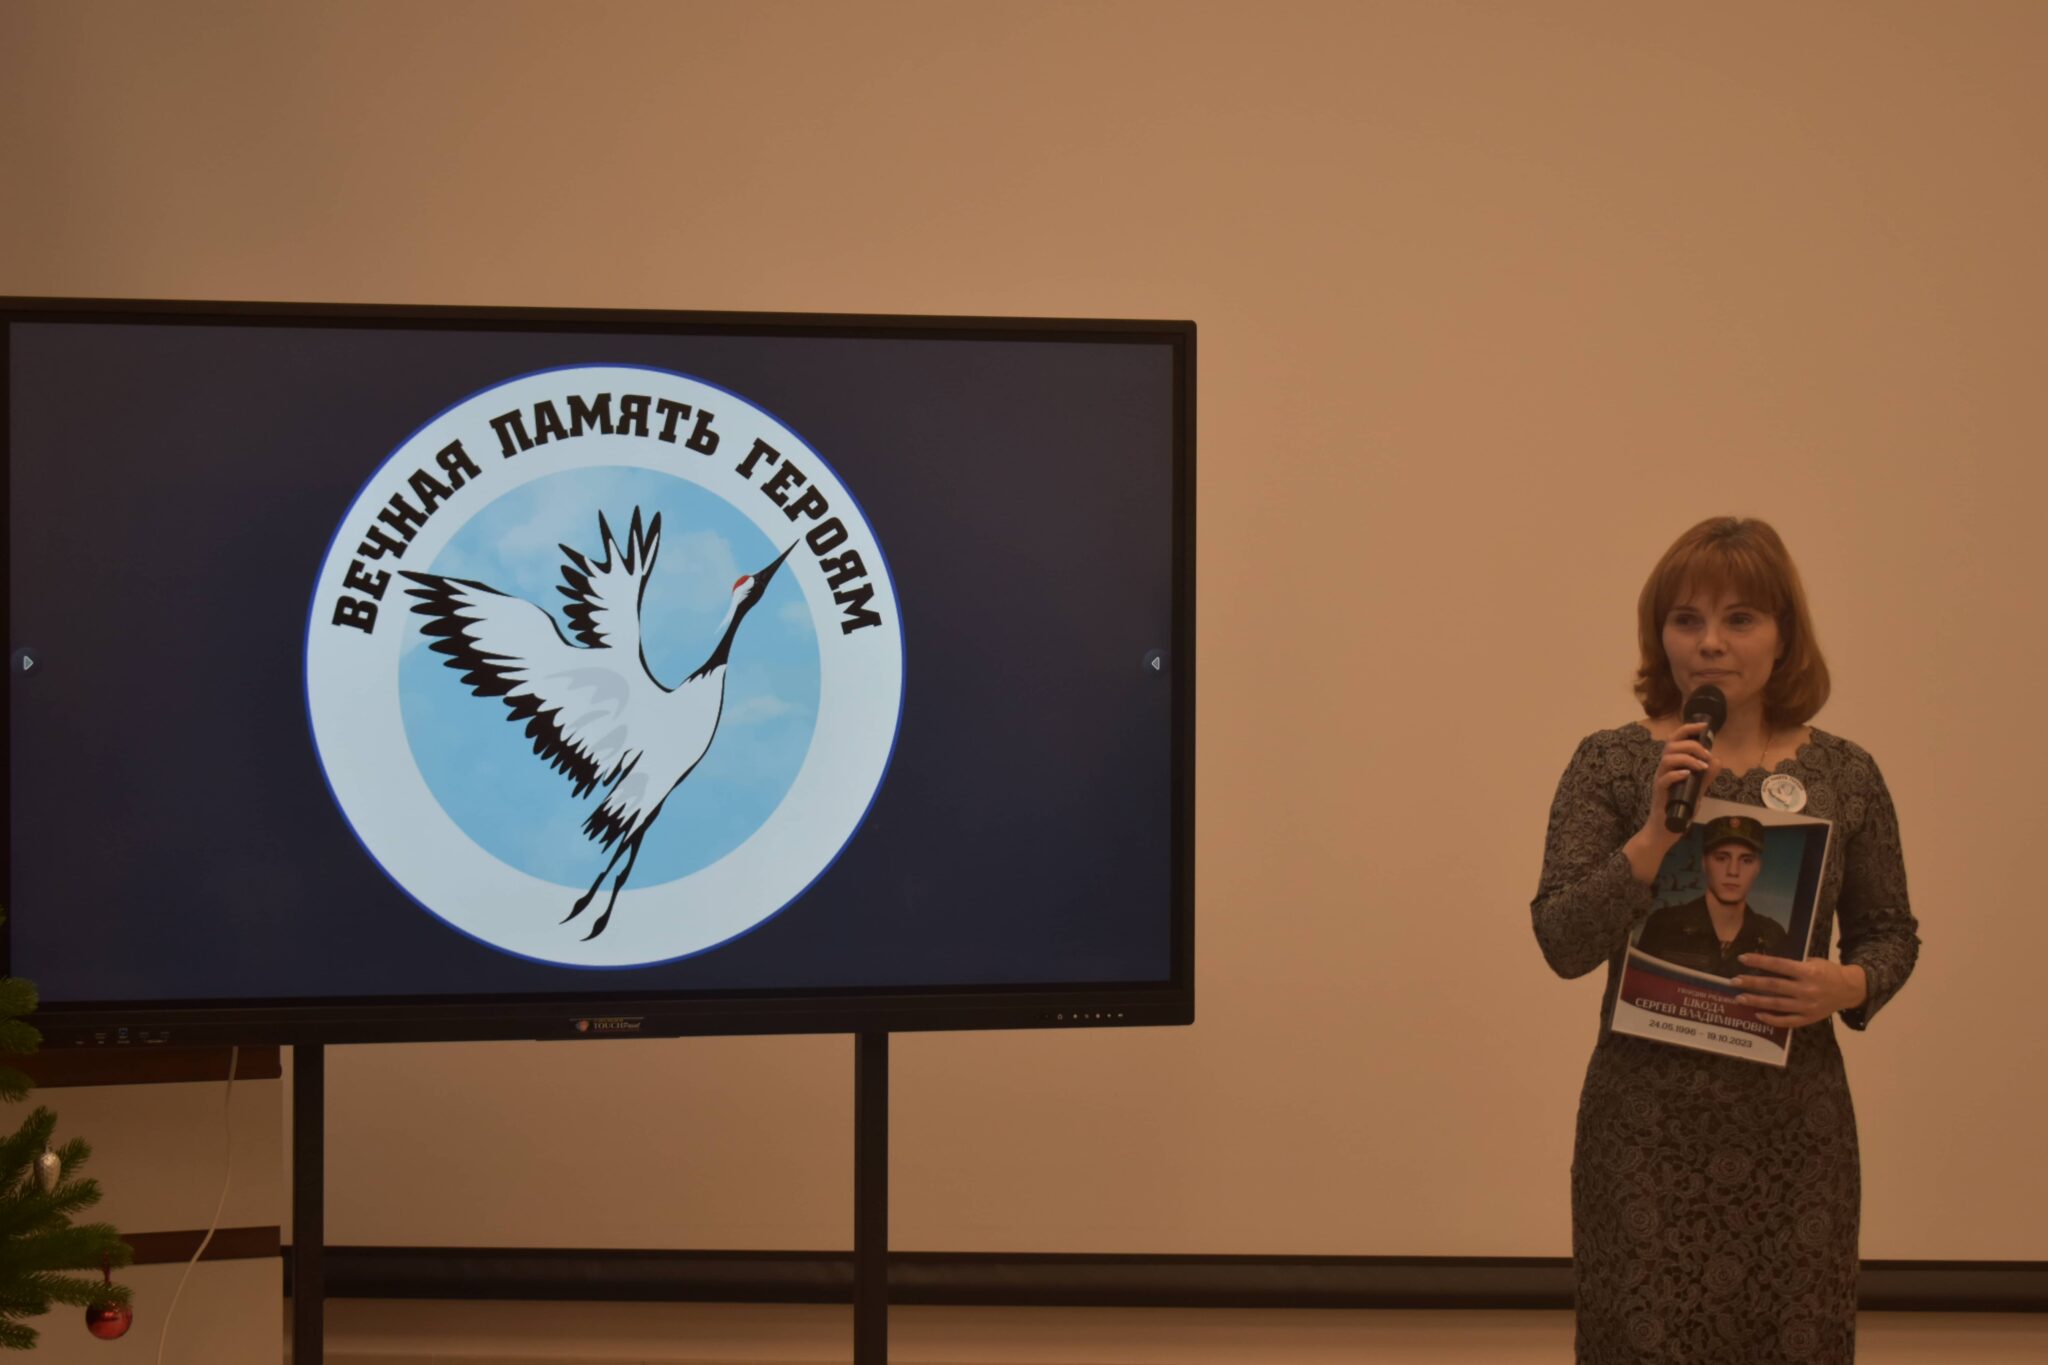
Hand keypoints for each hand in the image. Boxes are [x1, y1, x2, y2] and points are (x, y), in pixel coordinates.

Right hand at [1623, 721, 1722, 882]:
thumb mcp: (1696, 791)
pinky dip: (1677, 774)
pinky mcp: (1659, 794)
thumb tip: (1718, 760)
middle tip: (1706, 753)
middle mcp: (1664, 770)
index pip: (1676, 740)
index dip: (1689, 729)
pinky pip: (1664, 779)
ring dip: (1686, 758)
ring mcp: (1660, 781)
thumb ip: (1706, 777)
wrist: (1663, 832)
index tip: (1705, 726)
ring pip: (1667, 759)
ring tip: (1701, 765)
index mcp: (1672, 766)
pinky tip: (1689, 775)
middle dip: (1692, 744)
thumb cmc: (1678, 811)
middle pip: (1671, 745)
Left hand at [1733, 955, 1868, 1027]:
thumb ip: (1793, 966)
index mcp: (1808, 972)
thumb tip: (1767, 965)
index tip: (1742, 958)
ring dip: (1756, 1001)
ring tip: (1739, 998)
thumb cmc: (1828, 972)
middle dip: (1751, 983)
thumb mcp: (1814, 962)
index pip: (1778, 965)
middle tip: (1733, 981)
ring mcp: (1807, 1006)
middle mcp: (1806, 989)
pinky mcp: (1809, 1018)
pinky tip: (1758, 1015)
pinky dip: (1772, 1019)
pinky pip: (1787, 1021)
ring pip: (1777, 1004)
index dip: (1759, 962)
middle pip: (1774, 986)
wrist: (1850, 990)